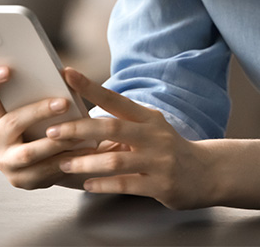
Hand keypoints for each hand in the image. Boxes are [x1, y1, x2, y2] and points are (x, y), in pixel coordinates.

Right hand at [0, 66, 97, 190]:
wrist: (49, 162)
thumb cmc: (46, 126)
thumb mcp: (39, 111)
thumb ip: (41, 96)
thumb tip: (64, 76)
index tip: (7, 70)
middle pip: (12, 122)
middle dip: (39, 112)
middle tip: (63, 103)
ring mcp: (6, 161)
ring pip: (29, 152)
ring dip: (56, 142)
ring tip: (79, 133)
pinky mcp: (21, 180)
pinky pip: (43, 171)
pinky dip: (65, 161)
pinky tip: (83, 153)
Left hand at [47, 68, 217, 209]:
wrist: (207, 172)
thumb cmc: (168, 149)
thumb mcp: (149, 129)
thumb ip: (122, 124)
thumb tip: (80, 119)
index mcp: (147, 117)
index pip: (114, 98)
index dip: (89, 87)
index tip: (66, 74)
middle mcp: (154, 135)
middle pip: (111, 128)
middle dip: (78, 129)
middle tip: (52, 132)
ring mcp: (159, 160)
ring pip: (115, 160)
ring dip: (86, 162)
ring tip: (64, 164)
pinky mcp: (162, 185)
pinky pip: (126, 184)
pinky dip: (103, 184)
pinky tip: (87, 184)